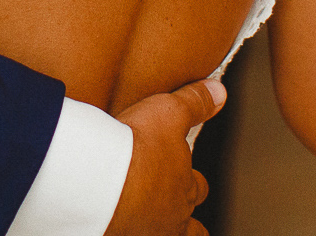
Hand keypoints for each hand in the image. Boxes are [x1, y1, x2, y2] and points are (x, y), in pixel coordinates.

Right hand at [104, 79, 226, 235]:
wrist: (96, 177)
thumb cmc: (136, 146)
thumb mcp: (169, 113)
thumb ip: (195, 103)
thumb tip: (220, 92)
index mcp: (184, 189)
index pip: (198, 189)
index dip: (193, 181)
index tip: (184, 174)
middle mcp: (170, 218)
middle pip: (190, 228)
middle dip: (183, 216)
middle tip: (169, 206)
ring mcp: (144, 233)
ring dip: (157, 229)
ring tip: (147, 223)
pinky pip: (124, 234)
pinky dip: (123, 228)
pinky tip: (114, 224)